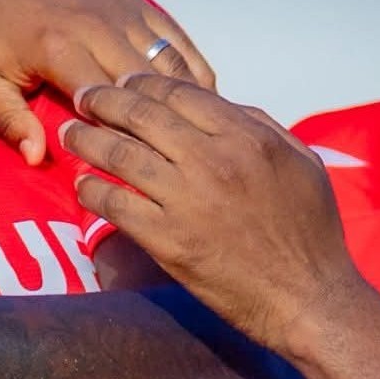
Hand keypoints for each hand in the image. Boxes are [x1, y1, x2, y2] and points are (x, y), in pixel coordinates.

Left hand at [0, 0, 212, 164]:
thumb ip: (9, 120)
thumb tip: (37, 158)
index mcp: (59, 48)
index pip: (105, 105)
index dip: (122, 140)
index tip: (134, 172)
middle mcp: (99, 25)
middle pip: (146, 86)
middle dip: (161, 126)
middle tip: (178, 163)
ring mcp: (122, 9)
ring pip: (169, 61)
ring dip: (185, 100)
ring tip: (200, 139)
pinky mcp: (134, 0)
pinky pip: (174, 38)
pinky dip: (190, 68)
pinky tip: (202, 100)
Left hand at [61, 74, 361, 354]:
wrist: (307, 296)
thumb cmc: (309, 230)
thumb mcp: (300, 161)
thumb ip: (259, 126)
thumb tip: (218, 104)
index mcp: (247, 137)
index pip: (179, 93)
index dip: (142, 83)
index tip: (121, 82)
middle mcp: (213, 160)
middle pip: (141, 115)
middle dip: (104, 100)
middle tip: (82, 96)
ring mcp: (186, 200)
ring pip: (120, 155)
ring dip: (87, 140)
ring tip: (70, 132)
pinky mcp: (167, 239)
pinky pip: (115, 205)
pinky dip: (92, 190)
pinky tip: (81, 184)